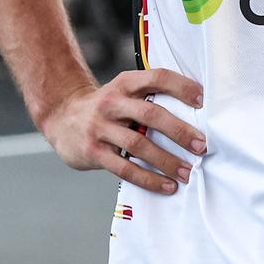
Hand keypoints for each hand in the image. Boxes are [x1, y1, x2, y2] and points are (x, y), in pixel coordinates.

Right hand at [38, 68, 206, 194]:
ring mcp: (100, 128)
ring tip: (188, 172)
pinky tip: (167, 185)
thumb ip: (150, 96)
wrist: (61, 116)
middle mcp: (111, 103)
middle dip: (179, 131)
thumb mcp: (123, 91)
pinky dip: (148, 179)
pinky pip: (125, 169)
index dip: (181, 86)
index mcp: (124, 83)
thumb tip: (195, 113)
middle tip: (201, 145)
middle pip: (150, 114)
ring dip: (167, 160)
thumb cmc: (107, 106)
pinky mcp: (93, 152)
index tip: (202, 100)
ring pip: (138, 145)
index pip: (156, 77)